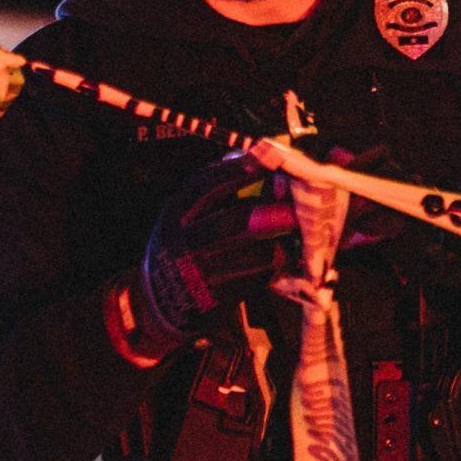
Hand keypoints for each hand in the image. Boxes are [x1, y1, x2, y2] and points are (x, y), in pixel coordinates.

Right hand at [133, 152, 301, 349]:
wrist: (161, 303)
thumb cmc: (186, 247)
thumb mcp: (187, 217)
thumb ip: (219, 193)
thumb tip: (263, 162)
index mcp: (175, 213)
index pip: (205, 184)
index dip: (238, 169)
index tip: (268, 156)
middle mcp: (183, 241)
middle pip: (232, 222)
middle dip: (269, 212)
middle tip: (297, 207)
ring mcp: (200, 273)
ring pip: (252, 255)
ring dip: (280, 244)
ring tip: (298, 236)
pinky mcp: (217, 299)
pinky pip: (257, 279)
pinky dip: (275, 267)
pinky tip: (285, 258)